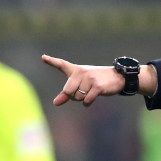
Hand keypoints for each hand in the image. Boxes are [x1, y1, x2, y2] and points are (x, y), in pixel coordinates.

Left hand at [41, 55, 156, 105]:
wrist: (117, 78)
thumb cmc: (97, 81)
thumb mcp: (81, 85)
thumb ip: (67, 94)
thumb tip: (55, 103)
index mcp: (76, 70)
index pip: (62, 64)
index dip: (51, 61)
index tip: (43, 57)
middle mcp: (81, 72)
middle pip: (68, 91)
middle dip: (73, 97)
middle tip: (81, 93)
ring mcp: (90, 79)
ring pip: (77, 97)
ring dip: (82, 100)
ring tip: (89, 93)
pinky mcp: (97, 86)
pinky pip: (86, 100)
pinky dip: (87, 103)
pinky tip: (90, 100)